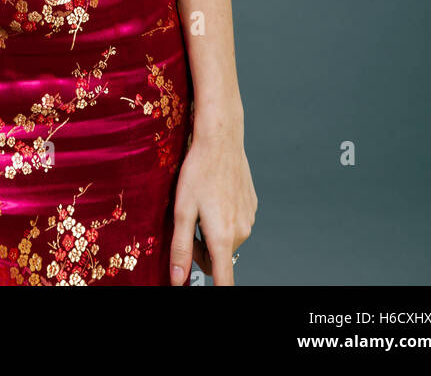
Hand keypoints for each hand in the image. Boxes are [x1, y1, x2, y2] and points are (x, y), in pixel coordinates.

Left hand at [169, 124, 256, 285]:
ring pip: (226, 239)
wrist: (221, 140)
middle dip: (202, 248)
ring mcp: (249, 219)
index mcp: (222, 237)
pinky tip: (215, 194)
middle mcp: (241, 232)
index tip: (210, 291)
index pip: (224, 280)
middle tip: (189, 222)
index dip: (217, 290)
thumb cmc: (199, 171)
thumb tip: (178, 280)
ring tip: (202, 203)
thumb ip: (180, 248)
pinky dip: (224, 217)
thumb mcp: (182, 209)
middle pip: (218, 257)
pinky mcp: (252, 206)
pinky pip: (236, 223)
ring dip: (213, 231)